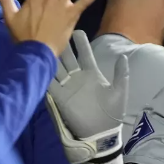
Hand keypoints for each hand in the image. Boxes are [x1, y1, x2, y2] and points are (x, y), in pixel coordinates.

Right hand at [46, 31, 128, 163]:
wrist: (102, 133)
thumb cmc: (112, 113)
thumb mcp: (119, 92)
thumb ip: (121, 74)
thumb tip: (123, 56)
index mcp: (92, 73)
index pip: (85, 53)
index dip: (81, 42)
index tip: (77, 30)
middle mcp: (78, 77)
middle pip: (68, 56)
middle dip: (63, 44)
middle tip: (56, 30)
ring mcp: (68, 86)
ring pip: (57, 66)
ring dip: (52, 56)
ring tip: (46, 43)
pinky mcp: (60, 97)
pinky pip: (50, 83)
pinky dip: (45, 74)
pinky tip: (40, 63)